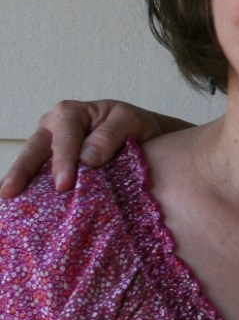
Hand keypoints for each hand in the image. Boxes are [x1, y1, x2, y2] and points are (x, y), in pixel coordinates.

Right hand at [1, 100, 178, 198]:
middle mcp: (53, 128)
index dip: (62, 160)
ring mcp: (49, 147)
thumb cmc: (135, 126)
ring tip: (7, 200)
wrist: (143, 137)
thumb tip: (87, 159)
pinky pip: (39, 177)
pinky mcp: (51, 166)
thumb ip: (110, 136)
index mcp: (71, 113)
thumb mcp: (130, 122)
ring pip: (31, 164)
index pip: (64, 138)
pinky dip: (31, 191)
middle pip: (34, 150)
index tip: (63, 184)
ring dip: (20, 182)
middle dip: (22, 171)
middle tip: (10, 192)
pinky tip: (21, 206)